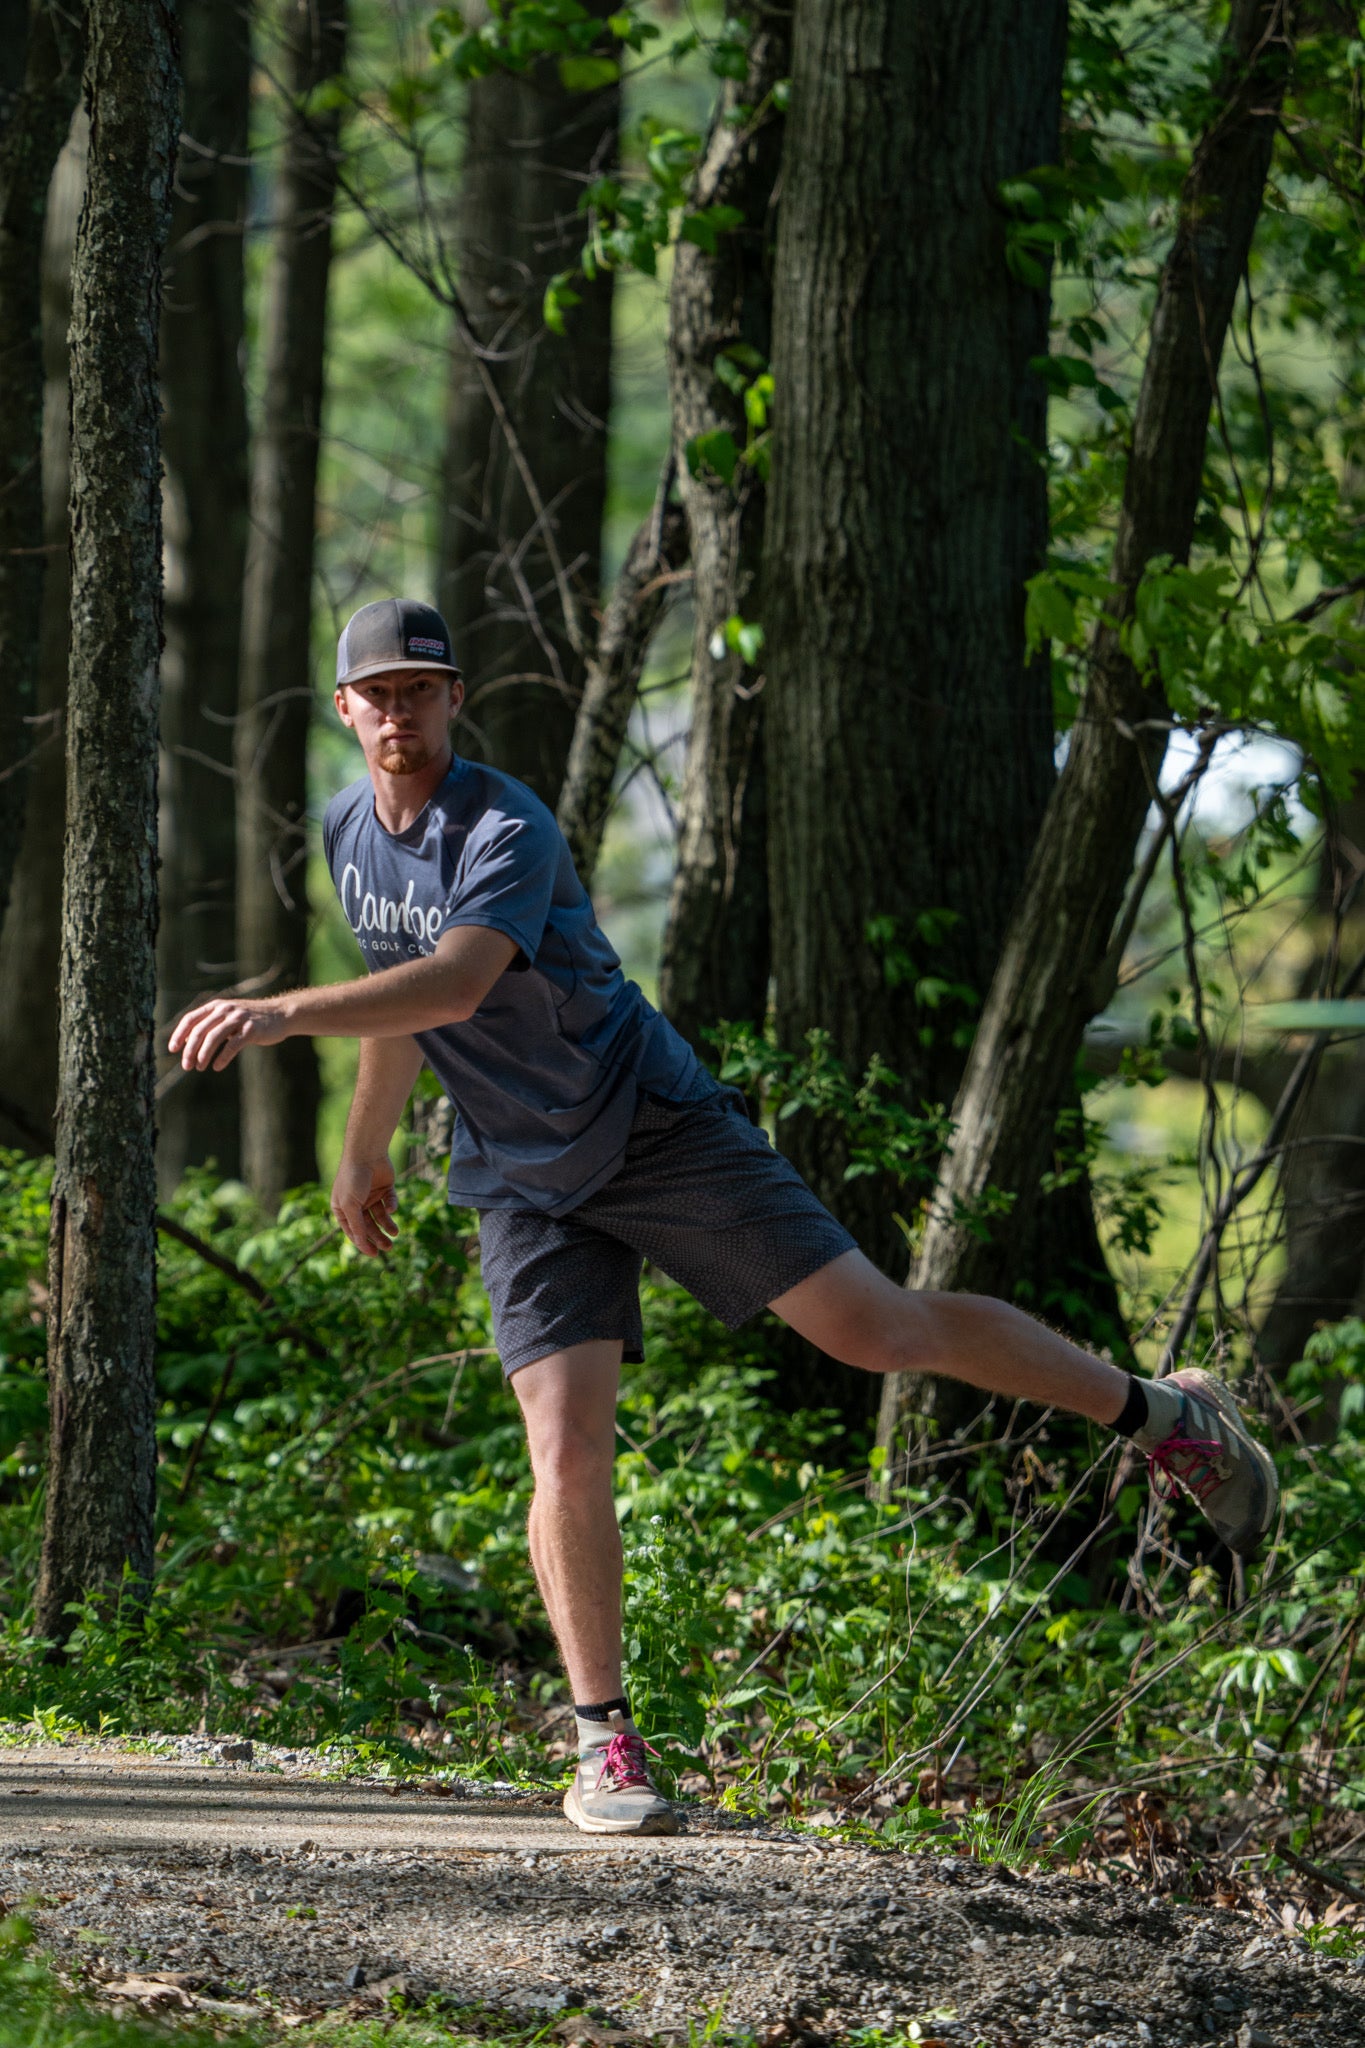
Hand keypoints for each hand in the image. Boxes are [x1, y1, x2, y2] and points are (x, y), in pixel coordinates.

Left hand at [168, 997, 288, 1071]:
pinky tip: (217, 1067)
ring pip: (213, 1037)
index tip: (172, 1050)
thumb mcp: (228, 1017)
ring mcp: (239, 1018)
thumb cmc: (251, 1019)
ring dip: (203, 1055)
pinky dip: (222, 1058)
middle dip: (189, 1050)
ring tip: (199, 1068)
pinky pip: (232, 1045)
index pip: (190, 1019)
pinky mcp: (251, 1030)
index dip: (179, 1034)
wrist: (281, 1014)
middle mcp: (225, 1009)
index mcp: (216, 1006)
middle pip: (199, 1030)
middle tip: (186, 1066)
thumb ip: (210, 1025)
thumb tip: (187, 1042)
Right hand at [331, 1154, 397, 1256]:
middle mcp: (357, 1203)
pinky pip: (389, 1201)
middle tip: (389, 1248)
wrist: (367, 1153)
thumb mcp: (351, 1206)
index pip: (354, 1231)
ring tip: (395, 1234)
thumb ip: (357, 1226)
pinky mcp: (385, 1188)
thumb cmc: (353, 1179)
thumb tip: (362, 1244)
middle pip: (369, 1226)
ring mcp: (371, 1195)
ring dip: (388, 1226)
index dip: (363, 1243)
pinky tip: (392, 1207)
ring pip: (381, 1216)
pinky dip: (392, 1206)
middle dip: (378, 1237)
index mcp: (343, 1209)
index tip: (374, 1254)